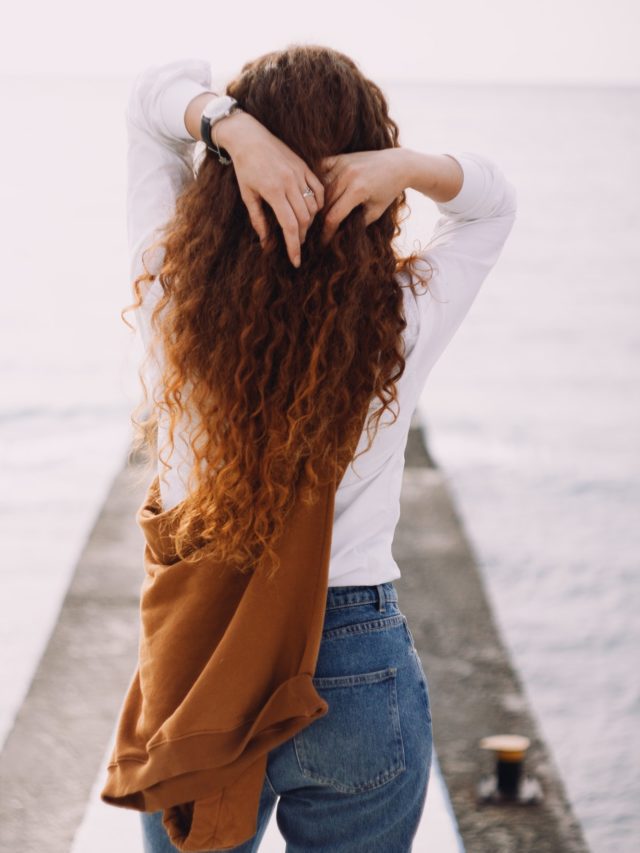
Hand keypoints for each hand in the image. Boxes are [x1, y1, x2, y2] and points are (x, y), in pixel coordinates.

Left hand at [215, 110, 324, 267]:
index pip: (290, 225)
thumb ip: (258, 220)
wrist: (249, 136)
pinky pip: (319, 189)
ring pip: (313, 206)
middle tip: (296, 244)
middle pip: (304, 218)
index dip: (293, 246)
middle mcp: (289, 182)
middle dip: (301, 236)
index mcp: (273, 191)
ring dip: (310, 221)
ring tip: (301, 229)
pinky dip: (319, 203)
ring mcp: (299, 173)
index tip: (295, 261)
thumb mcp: (247, 195)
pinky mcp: (305, 166)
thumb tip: (266, 243)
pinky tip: (313, 211)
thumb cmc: (244, 167)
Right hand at [318, 149, 408, 244]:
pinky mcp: (341, 157)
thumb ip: (358, 223)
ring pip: (322, 188)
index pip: (334, 216)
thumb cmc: (389, 190)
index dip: (327, 232)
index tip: (324, 242)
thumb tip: (340, 236)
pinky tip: (319, 190)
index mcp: (358, 190)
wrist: (398, 165)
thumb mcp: (376, 211)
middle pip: (325, 203)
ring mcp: (343, 164)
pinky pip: (321, 169)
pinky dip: (318, 180)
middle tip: (322, 229)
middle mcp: (348, 175)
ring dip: (320, 202)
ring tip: (320, 213)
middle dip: (322, 218)